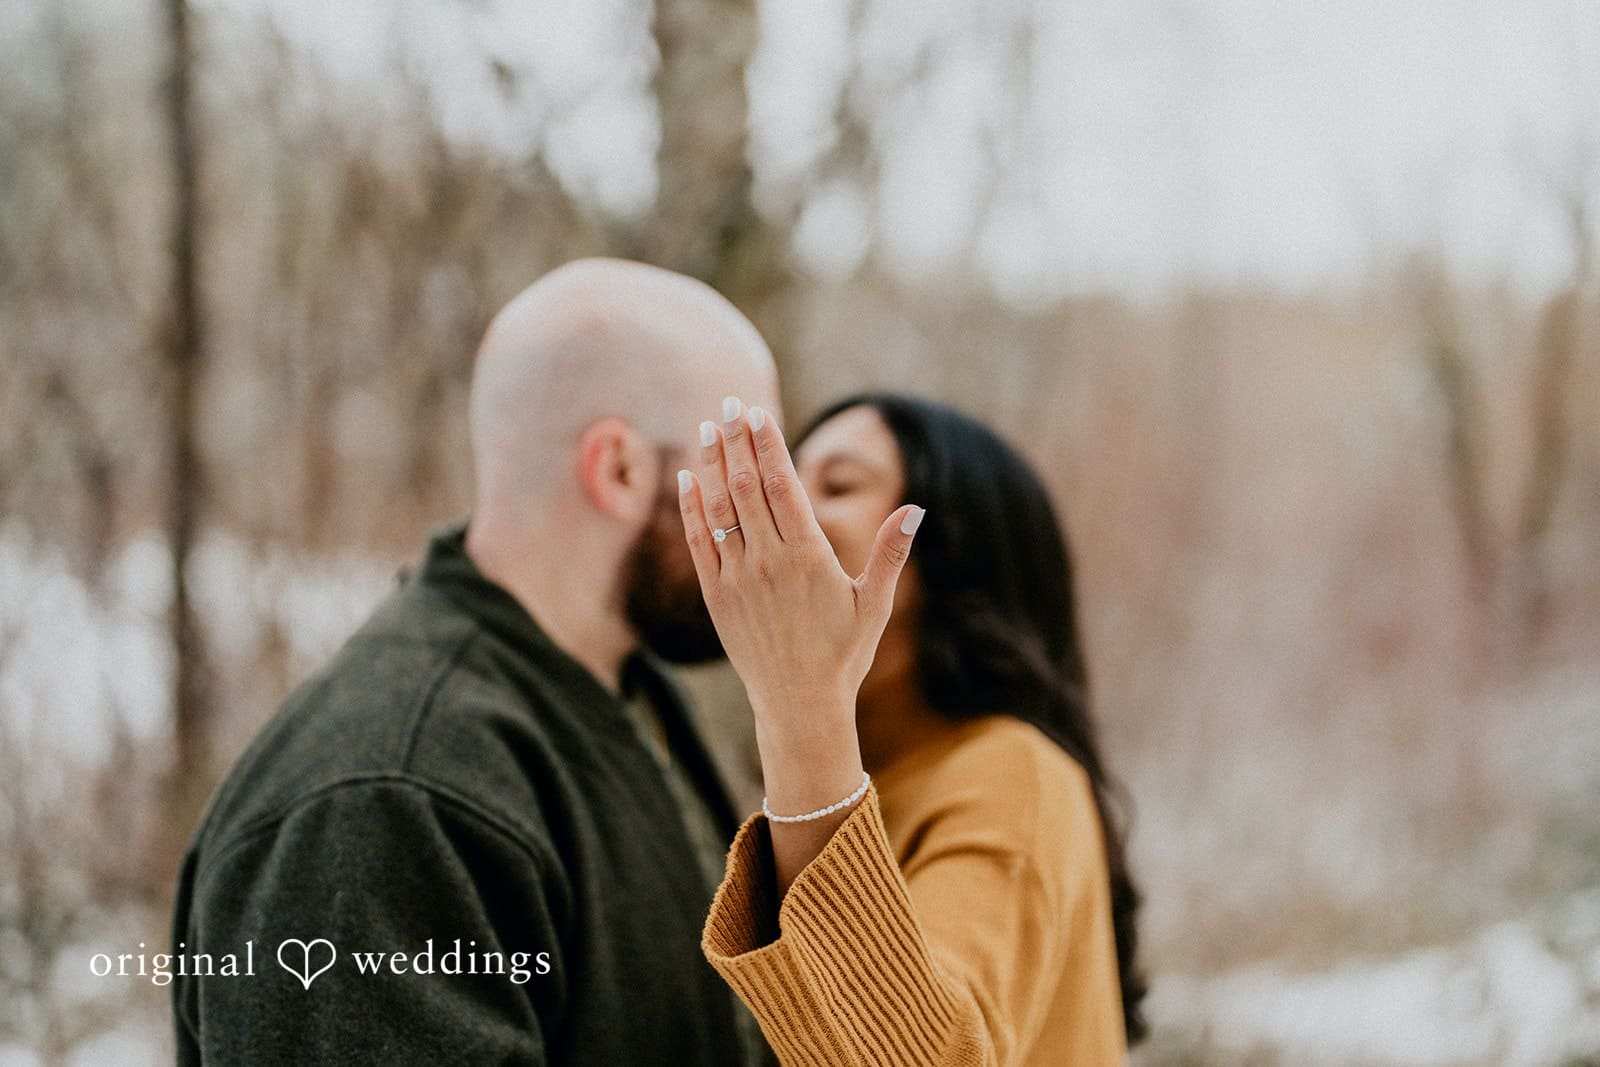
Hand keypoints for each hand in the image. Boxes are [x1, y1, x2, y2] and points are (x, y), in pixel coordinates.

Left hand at [677, 397, 923, 747]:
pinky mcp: (716, 597)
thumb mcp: (875, 604)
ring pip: (719, 509)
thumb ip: (890, 552)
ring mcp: (738, 578)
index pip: (782, 485)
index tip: (757, 414)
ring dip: (711, 465)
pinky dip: (691, 508)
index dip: (767, 445)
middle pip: (747, 487)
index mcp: (809, 557)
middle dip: (737, 441)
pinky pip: (698, 543)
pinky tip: (686, 479)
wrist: (799, 704)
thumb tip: (917, 508)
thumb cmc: (843, 654)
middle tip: (729, 404)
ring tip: (708, 428)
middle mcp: (769, 562)